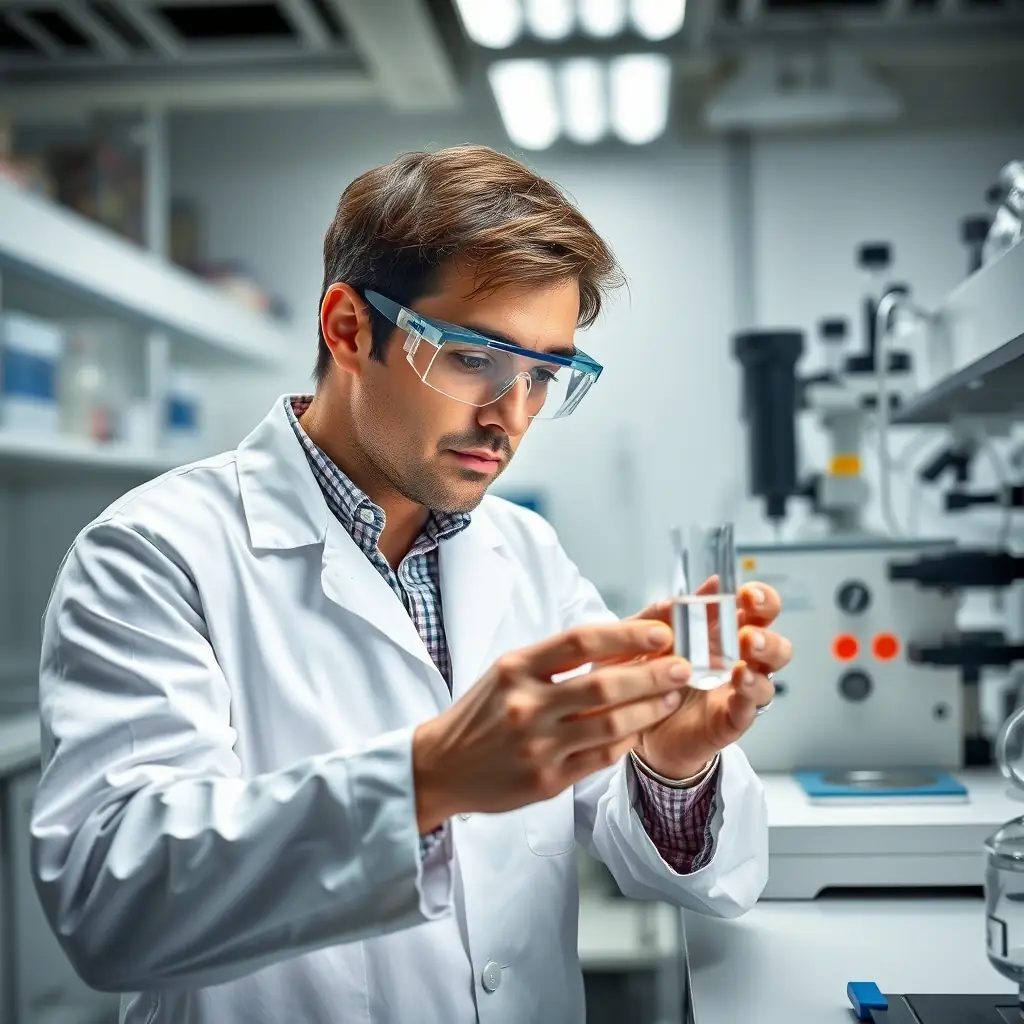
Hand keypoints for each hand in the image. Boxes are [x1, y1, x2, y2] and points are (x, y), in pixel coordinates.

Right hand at [412, 620, 694, 831]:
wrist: (440, 765)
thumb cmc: (482, 712)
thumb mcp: (510, 671)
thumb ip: (561, 657)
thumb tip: (622, 637)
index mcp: (515, 667)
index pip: (581, 640)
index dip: (627, 634)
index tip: (661, 632)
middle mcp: (524, 705)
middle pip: (603, 685)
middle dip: (652, 675)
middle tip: (683, 666)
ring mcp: (536, 746)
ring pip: (610, 725)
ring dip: (649, 709)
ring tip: (671, 697)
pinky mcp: (546, 781)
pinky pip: (601, 758)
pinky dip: (627, 741)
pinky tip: (642, 728)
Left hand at [630, 580, 791, 778]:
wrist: (637, 718)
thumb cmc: (656, 672)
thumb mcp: (660, 636)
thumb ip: (684, 610)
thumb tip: (710, 582)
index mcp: (728, 634)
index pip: (761, 612)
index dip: (763, 600)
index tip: (747, 594)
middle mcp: (741, 662)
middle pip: (777, 646)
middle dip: (768, 636)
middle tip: (749, 634)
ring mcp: (739, 692)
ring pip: (769, 678)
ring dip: (761, 665)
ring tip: (745, 657)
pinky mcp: (731, 720)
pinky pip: (749, 709)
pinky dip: (747, 694)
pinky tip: (739, 682)